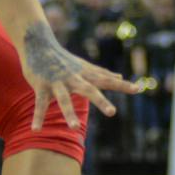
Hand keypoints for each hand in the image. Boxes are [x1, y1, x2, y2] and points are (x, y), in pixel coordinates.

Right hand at [18, 24, 136, 129]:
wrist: (38, 44)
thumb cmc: (63, 58)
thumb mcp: (84, 65)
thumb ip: (102, 73)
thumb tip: (120, 75)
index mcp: (85, 74)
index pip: (107, 80)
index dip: (122, 85)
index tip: (138, 89)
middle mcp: (74, 78)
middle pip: (89, 90)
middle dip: (100, 101)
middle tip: (112, 112)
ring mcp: (57, 82)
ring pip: (64, 99)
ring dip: (69, 113)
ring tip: (74, 128)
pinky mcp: (41, 86)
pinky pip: (40, 104)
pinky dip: (38, 117)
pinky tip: (36, 130)